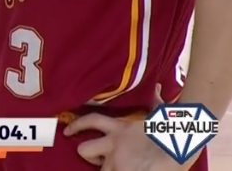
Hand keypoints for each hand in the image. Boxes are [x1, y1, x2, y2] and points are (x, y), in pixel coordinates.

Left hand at [64, 85, 193, 170]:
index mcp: (120, 128)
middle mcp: (114, 144)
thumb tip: (158, 87)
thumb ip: (155, 101)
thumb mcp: (162, 112)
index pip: (90, 120)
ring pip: (96, 168)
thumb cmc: (174, 128)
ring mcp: (118, 161)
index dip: (76, 125)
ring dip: (104, 170)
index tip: (67, 131)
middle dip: (89, 155)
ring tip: (112, 168)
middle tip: (98, 158)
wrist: (182, 145)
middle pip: (84, 150)